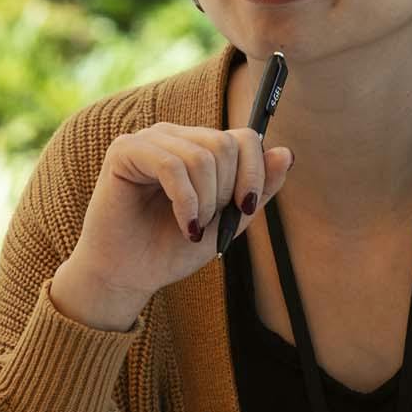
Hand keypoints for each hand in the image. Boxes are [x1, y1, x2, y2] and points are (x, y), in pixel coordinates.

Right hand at [50, 124, 295, 331]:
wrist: (129, 275)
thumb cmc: (172, 248)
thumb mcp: (228, 222)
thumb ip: (257, 190)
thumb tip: (287, 153)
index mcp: (199, 147)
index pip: (244, 137)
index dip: (254, 172)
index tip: (247, 208)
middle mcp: (175, 136)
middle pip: (225, 145)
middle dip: (226, 192)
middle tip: (209, 223)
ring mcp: (149, 140)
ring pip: (201, 156)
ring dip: (205, 201)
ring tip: (192, 227)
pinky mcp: (125, 151)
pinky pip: (171, 165)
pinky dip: (185, 201)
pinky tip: (183, 224)